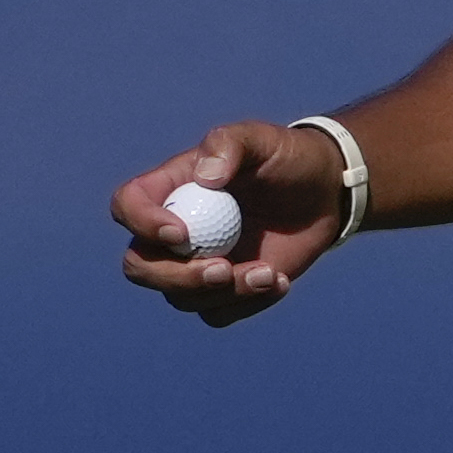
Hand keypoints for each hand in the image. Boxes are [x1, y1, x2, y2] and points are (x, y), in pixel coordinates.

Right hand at [111, 119, 350, 326]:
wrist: (323, 192)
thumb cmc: (285, 158)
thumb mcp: (261, 139)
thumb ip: (229, 144)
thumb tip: (206, 178)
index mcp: (170, 189)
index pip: (128, 206)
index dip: (142, 223)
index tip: (181, 234)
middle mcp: (173, 232)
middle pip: (141, 266)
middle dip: (176, 277)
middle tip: (222, 270)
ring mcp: (196, 265)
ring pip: (181, 298)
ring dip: (224, 293)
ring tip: (270, 272)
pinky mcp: (225, 291)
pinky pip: (217, 314)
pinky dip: (247, 304)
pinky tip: (280, 281)